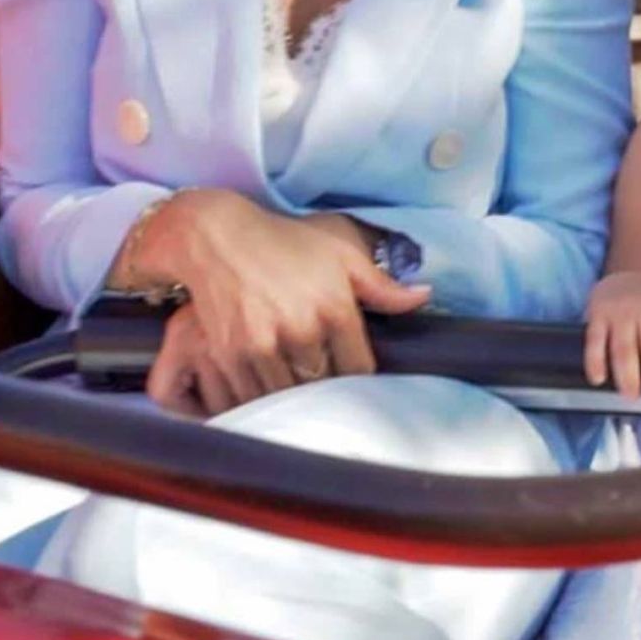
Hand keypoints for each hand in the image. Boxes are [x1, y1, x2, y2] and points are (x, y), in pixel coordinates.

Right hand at [138, 191, 429, 413]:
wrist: (216, 237)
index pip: (358, 369)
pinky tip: (264, 397)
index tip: (350, 374)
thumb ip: (382, 285)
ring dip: (291, 401)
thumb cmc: (285, 242)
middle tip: (324, 390)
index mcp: (334, 308)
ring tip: (294, 397)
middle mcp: (301, 329)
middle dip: (325, 391)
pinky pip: (251, 397)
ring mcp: (263, 345)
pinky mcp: (229, 355)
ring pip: (287, 397)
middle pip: (323, 387)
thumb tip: (424, 297)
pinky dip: (258, 401)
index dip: (356, 378)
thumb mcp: (340, 253)